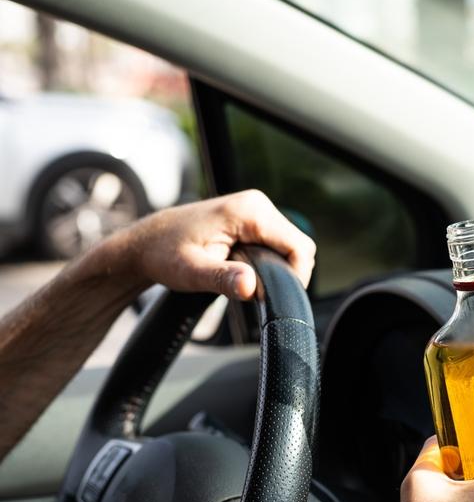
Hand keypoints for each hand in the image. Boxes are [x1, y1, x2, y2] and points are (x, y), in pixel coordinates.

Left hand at [106, 190, 315, 298]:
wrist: (144, 244)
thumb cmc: (163, 255)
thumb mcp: (191, 272)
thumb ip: (223, 279)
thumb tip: (252, 288)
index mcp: (249, 211)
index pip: (298, 247)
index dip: (294, 276)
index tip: (273, 297)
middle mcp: (257, 204)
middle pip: (299, 246)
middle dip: (287, 274)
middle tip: (257, 293)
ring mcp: (255, 209)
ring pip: (291, 246)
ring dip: (278, 269)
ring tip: (246, 281)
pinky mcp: (252, 219)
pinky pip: (278, 244)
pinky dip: (271, 262)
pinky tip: (246, 272)